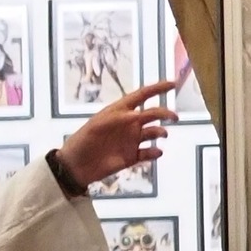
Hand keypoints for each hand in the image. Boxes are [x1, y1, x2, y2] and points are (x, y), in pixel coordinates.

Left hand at [58, 78, 178, 190]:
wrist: (76, 166)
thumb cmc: (83, 140)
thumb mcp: (98, 125)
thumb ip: (118, 119)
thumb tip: (137, 115)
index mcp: (121, 111)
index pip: (142, 95)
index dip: (157, 89)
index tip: (172, 84)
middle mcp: (129, 124)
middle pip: (152, 113)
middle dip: (165, 112)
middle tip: (174, 117)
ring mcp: (131, 140)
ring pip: (153, 132)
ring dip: (160, 132)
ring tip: (161, 134)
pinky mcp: (131, 157)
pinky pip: (149, 153)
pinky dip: (155, 152)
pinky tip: (157, 152)